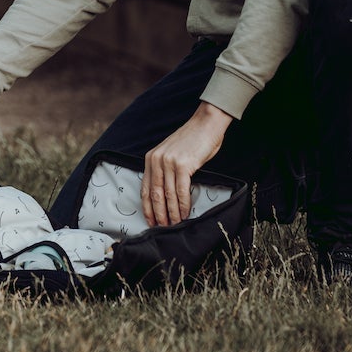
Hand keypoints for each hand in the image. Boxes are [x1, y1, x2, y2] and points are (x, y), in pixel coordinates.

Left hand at [142, 104, 231, 226]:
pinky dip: (182, 205)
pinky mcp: (183, 165)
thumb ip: (164, 170)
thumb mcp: (171, 154)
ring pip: (168, 195)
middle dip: (158, 214)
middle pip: (155, 194)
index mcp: (151, 158)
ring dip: (172, 213)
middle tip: (162, 227)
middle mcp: (156, 160)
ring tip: (175, 224)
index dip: (147, 207)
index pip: (145, 188)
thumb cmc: (191, 141)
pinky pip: (181, 191)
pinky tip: (184, 214)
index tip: (150, 220)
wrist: (205, 124)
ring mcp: (169, 162)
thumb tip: (165, 195)